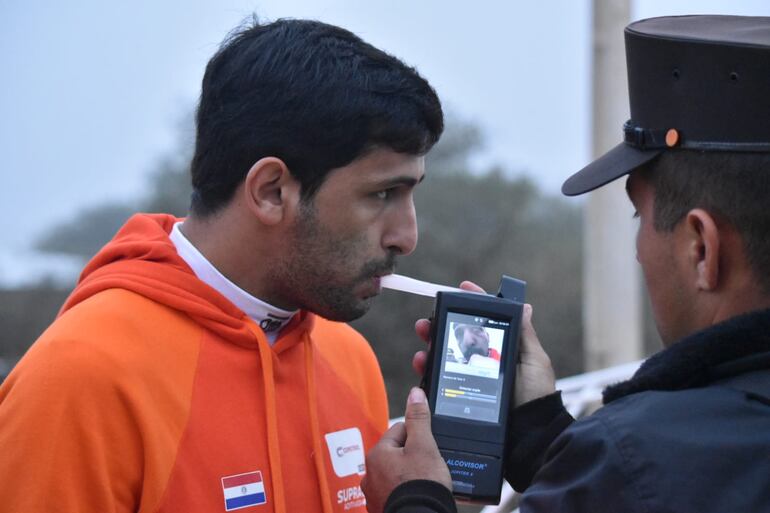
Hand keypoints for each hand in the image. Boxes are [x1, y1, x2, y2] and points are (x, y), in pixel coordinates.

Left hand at [361, 387, 450, 512]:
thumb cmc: (421, 486)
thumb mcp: (424, 446)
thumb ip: (418, 418)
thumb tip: (414, 394)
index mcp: (377, 454)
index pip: (399, 431)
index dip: (418, 436)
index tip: (429, 447)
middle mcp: (369, 475)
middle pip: (397, 454)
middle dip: (413, 457)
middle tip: (428, 467)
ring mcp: (374, 495)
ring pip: (395, 475)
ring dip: (408, 477)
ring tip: (424, 483)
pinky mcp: (381, 509)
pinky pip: (395, 493)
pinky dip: (405, 493)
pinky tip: (417, 496)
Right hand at [412, 283, 554, 406]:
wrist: (529, 432)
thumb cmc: (536, 396)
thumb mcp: (534, 361)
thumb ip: (525, 335)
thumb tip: (524, 306)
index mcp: (502, 349)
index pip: (485, 321)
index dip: (473, 303)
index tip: (460, 288)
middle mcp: (484, 360)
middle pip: (457, 337)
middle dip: (440, 325)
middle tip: (427, 322)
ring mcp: (471, 377)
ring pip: (444, 356)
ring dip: (430, 346)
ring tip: (424, 343)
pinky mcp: (460, 394)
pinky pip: (440, 379)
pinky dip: (427, 370)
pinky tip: (423, 365)